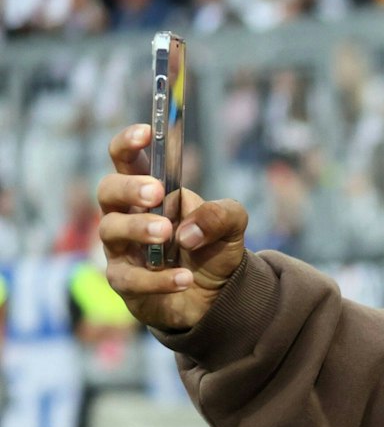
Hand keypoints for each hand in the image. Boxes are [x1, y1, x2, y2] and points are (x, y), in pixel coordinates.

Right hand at [97, 123, 249, 329]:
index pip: (127, 160)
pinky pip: (129, 278)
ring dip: (138, 228)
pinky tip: (184, 278)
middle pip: (108, 190)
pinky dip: (157, 278)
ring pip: (110, 230)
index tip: (144, 133)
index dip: (128, 144)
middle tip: (155, 192)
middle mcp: (126, 215)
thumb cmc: (212, 248)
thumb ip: (222, 214)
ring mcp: (121, 248)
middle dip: (128, 188)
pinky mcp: (125, 282)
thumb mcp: (232, 225)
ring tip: (166, 233)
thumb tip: (188, 231)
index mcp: (149, 191)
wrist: (218, 294)